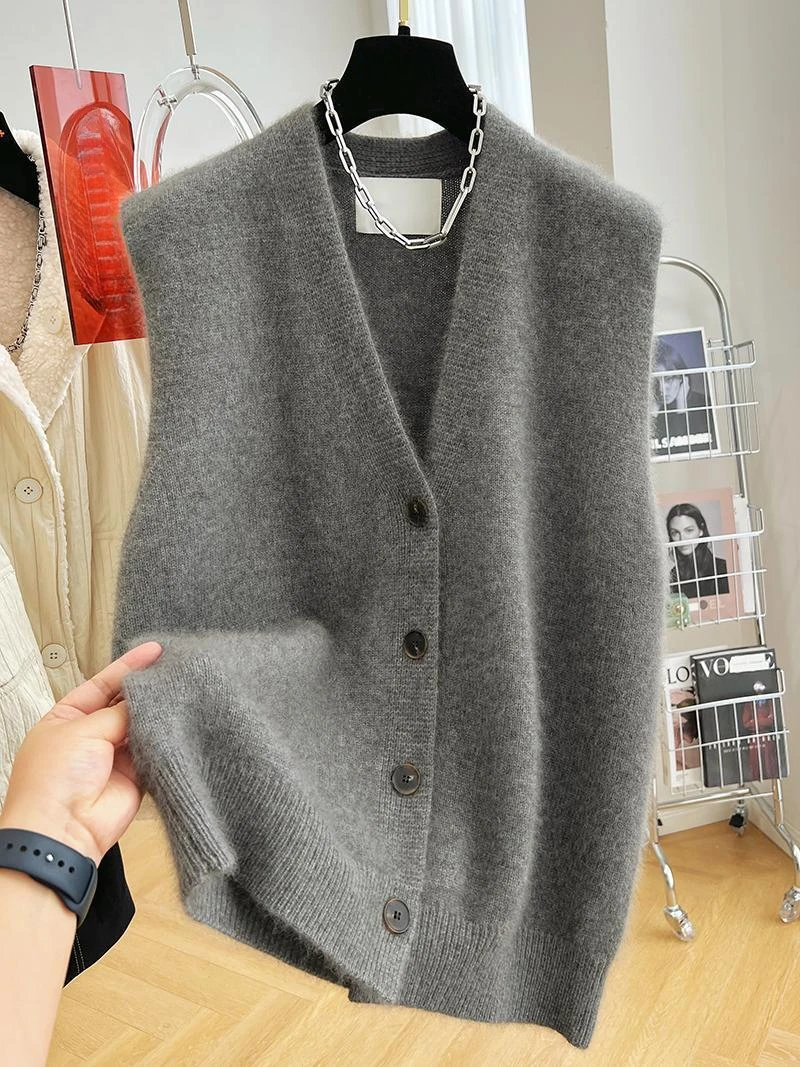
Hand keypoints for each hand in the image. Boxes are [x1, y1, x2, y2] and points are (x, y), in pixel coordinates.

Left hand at [0, 641, 162, 865]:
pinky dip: (165, 739)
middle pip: (123, 704)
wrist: (63, 831)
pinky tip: (180, 721)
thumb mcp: (82, 729)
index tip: (155, 650)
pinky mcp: (135, 777)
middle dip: (146, 689)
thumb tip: (148, 698)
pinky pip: (154, 751)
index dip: (128, 667)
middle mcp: (89, 736)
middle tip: (175, 668)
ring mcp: (112, 757)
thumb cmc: (54, 780)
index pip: (101, 685)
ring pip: (141, 727)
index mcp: (65, 719)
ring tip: (182, 690)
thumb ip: (119, 712)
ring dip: (158, 713)